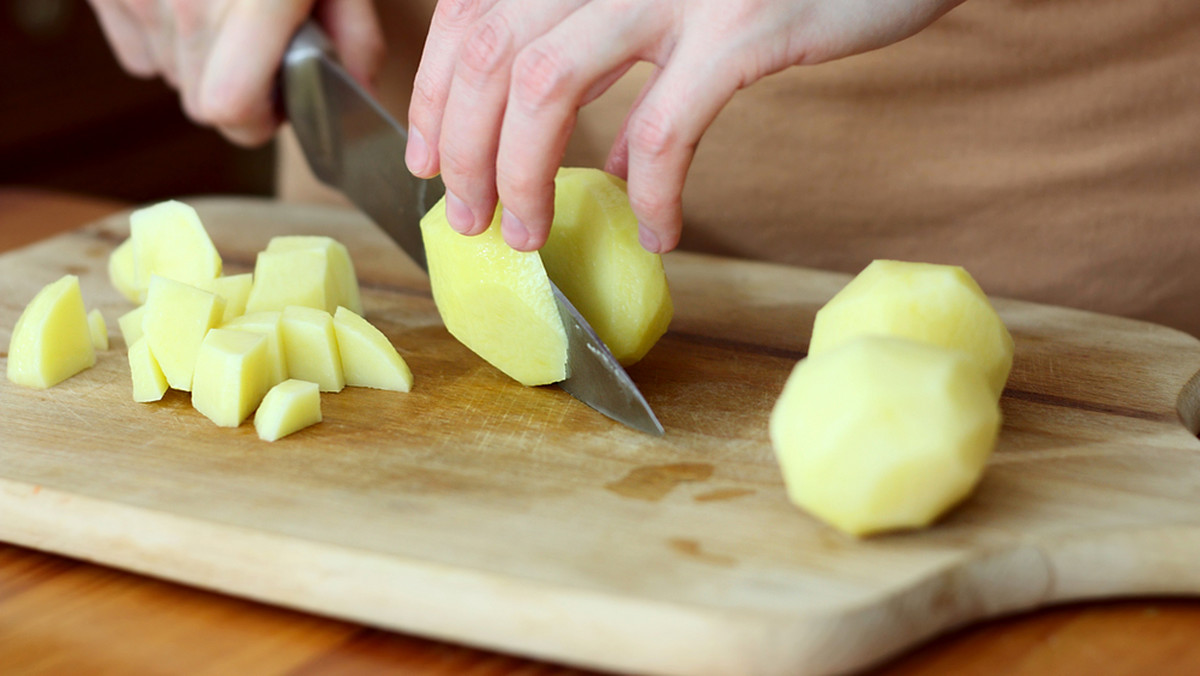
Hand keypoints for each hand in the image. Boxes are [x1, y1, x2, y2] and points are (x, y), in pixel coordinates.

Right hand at [86, 0, 384, 145]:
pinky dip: (160, 36)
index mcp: (255, 2)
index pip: (227, 109)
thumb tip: (355, 88)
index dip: (259, 116)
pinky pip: (134, 45)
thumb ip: (354, 31)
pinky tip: (188, 1)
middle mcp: (186, 2)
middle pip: (199, 103)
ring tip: (228, 13)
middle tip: (262, 52)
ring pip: (167, 73)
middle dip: (237, 90)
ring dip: (200, 60)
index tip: (280, 97)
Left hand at [405, 0, 964, 252]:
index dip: (435, 92)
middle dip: (465, 149)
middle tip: (470, 218)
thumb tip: (608, 149)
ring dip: (525, 176)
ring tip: (528, 237)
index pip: (472, 11)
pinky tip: (660, 233)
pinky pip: (668, 130)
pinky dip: (653, 193)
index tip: (428, 158)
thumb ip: (625, 48)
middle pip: (494, 54)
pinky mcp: (742, 25)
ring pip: (548, 85)